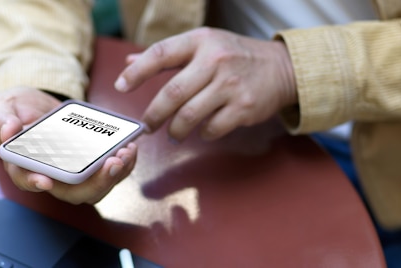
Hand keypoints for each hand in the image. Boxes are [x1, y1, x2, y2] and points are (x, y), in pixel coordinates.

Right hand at [0, 86, 137, 203]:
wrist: (32, 105)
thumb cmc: (13, 112)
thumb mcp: (0, 108)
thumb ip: (0, 119)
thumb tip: (8, 130)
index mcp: (22, 165)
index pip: (26, 179)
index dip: (35, 182)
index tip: (45, 180)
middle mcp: (49, 175)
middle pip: (72, 192)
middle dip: (95, 182)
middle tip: (111, 163)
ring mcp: (72, 171)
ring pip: (94, 187)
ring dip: (114, 175)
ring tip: (125, 153)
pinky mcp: (89, 163)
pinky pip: (108, 172)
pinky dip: (123, 163)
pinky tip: (130, 147)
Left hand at [115, 27, 296, 141]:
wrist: (280, 68)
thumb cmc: (234, 56)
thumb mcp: (203, 45)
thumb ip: (167, 56)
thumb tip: (129, 63)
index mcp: (201, 41)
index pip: (161, 54)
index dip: (137, 72)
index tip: (120, 87)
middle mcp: (215, 60)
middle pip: (173, 93)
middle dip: (154, 115)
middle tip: (148, 126)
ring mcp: (231, 84)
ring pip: (190, 115)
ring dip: (176, 130)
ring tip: (173, 133)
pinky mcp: (244, 107)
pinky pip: (212, 128)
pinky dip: (202, 134)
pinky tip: (202, 131)